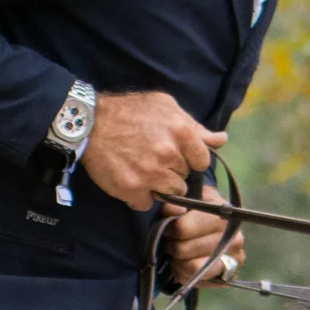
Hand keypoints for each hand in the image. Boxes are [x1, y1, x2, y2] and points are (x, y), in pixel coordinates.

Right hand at [82, 90, 225, 210]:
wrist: (89, 123)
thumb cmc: (129, 111)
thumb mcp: (165, 107)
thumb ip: (195, 126)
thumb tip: (221, 140)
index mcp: (181, 132)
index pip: (202, 161)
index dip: (190, 160)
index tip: (177, 156)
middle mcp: (168, 154)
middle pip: (184, 179)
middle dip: (172, 172)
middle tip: (153, 160)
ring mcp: (151, 174)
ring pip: (170, 193)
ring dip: (158, 186)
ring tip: (142, 170)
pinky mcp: (133, 189)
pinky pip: (146, 203)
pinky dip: (139, 196)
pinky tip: (130, 180)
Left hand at [165, 184, 244, 286]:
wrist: (219, 226)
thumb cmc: (201, 211)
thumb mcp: (188, 200)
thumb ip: (175, 203)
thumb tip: (172, 211)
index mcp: (223, 217)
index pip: (183, 228)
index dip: (169, 229)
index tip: (167, 228)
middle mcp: (234, 239)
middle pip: (183, 249)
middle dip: (171, 246)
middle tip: (171, 242)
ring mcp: (234, 261)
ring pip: (191, 268)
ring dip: (177, 262)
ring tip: (177, 254)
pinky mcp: (228, 277)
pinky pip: (196, 281)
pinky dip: (185, 274)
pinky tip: (185, 264)